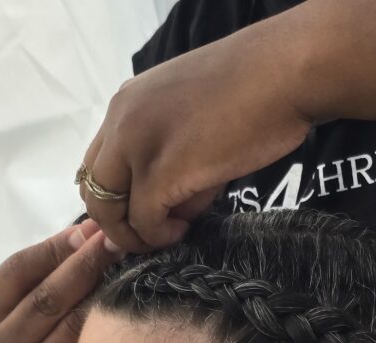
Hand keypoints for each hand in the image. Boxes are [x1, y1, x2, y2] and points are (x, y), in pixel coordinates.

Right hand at [0, 220, 122, 342]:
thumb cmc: (55, 315)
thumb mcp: (45, 283)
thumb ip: (60, 257)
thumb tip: (92, 231)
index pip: (19, 271)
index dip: (56, 248)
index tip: (92, 231)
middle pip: (46, 299)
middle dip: (84, 267)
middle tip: (116, 245)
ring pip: (72, 326)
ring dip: (102, 295)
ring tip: (127, 271)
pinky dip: (110, 325)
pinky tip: (129, 306)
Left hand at [77, 19, 312, 251]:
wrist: (283, 74)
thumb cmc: (254, 91)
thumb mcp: (192, 115)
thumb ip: (169, 152)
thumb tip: (171, 206)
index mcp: (127, 103)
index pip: (97, 163)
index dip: (115, 199)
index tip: (141, 218)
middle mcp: (121, 120)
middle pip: (92, 190)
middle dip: (118, 223)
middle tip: (153, 235)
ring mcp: (137, 145)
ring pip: (109, 211)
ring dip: (137, 234)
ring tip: (173, 231)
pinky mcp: (162, 171)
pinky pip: (144, 221)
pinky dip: (160, 236)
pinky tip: (184, 229)